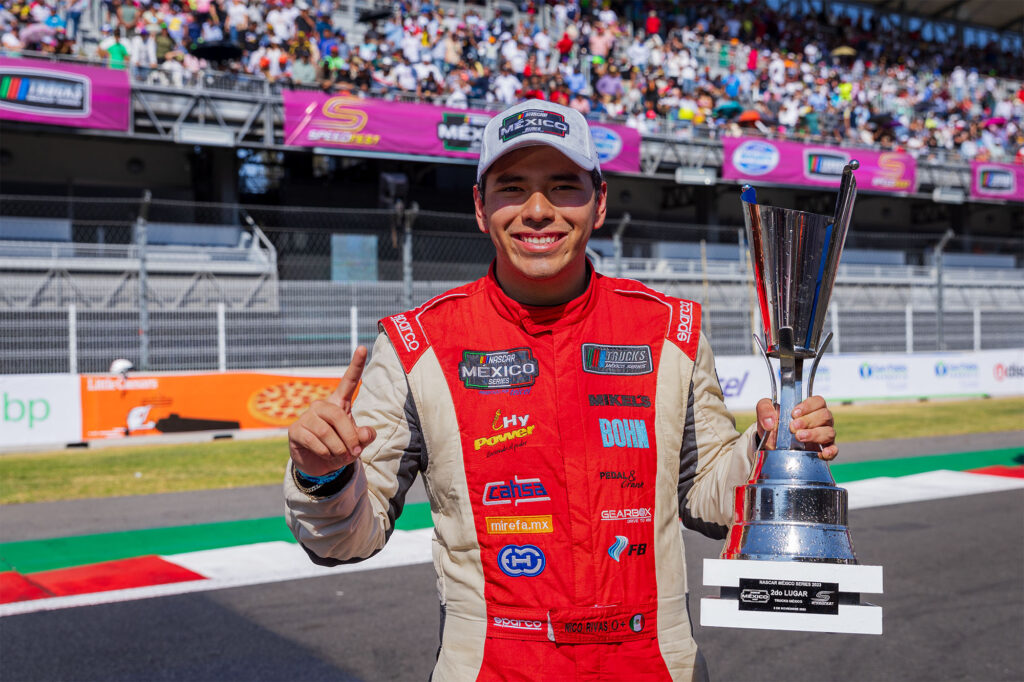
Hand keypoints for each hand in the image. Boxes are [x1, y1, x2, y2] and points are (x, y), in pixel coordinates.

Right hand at [288, 346, 377, 476]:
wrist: (318, 465)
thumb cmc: (340, 448)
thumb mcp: (357, 444)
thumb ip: (365, 437)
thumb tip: (365, 433)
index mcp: (339, 403)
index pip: (349, 381)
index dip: (356, 365)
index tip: (363, 348)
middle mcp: (322, 405)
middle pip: (338, 416)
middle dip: (350, 437)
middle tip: (355, 452)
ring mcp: (306, 416)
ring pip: (326, 432)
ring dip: (338, 449)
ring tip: (340, 456)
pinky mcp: (295, 431)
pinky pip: (314, 441)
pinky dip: (325, 453)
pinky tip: (325, 455)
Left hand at [755, 395, 836, 460]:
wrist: (771, 444)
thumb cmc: (773, 423)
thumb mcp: (765, 412)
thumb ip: (765, 410)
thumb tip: (770, 422)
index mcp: (809, 408)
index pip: (819, 401)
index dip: (809, 406)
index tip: (794, 413)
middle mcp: (820, 420)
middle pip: (825, 415)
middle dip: (808, 421)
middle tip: (793, 427)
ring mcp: (823, 435)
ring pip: (829, 432)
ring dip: (814, 434)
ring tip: (799, 437)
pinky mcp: (823, 450)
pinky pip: (834, 449)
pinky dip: (830, 451)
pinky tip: (821, 453)